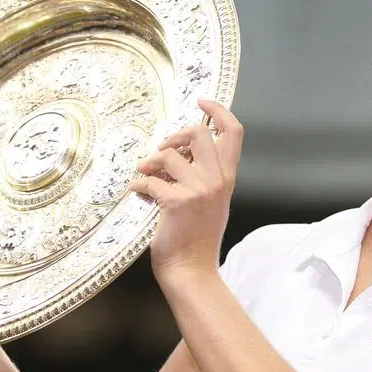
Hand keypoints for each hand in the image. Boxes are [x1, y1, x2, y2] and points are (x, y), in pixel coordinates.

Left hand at [129, 99, 243, 282]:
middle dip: (173, 136)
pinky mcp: (176, 202)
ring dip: (149, 163)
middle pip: (197, 132)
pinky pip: (148, 180)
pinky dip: (138, 185)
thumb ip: (203, 176)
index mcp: (227, 179)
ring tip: (145, 177)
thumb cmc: (196, 238)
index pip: (233, 132)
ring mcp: (198, 190)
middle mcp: (216, 181)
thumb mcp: (211, 202)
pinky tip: (138, 193)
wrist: (191, 270)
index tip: (202, 101)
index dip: (217, 110)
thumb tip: (177, 153)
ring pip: (168, 155)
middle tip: (162, 151)